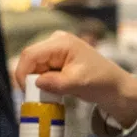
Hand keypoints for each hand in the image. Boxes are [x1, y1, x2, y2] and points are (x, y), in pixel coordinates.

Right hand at [14, 30, 136, 127]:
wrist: (114, 86)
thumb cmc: (100, 81)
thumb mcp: (77, 83)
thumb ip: (56, 83)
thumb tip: (36, 83)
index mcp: (62, 42)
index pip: (30, 54)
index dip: (23, 73)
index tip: (26, 91)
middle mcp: (56, 41)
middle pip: (30, 59)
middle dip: (31, 78)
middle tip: (39, 95)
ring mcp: (55, 49)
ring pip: (33, 66)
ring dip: (37, 81)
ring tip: (52, 92)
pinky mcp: (55, 58)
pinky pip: (40, 69)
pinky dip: (43, 81)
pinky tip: (54, 89)